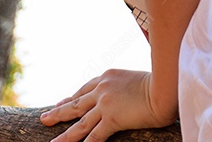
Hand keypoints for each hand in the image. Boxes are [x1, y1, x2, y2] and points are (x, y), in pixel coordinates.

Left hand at [39, 69, 176, 141]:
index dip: (72, 98)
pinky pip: (94, 136)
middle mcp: (101, 88)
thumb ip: (126, 87)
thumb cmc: (161, 82)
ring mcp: (104, 103)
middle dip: (59, 112)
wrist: (166, 86)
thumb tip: (128, 96)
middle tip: (45, 118)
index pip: (84, 89)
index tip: (62, 103)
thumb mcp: (137, 79)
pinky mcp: (111, 118)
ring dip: (64, 134)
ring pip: (79, 123)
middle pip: (75, 103)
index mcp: (107, 76)